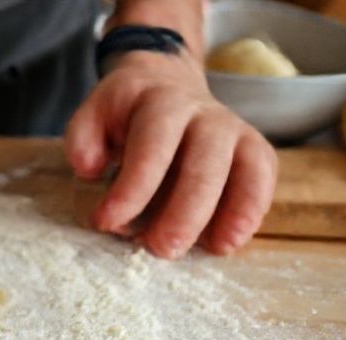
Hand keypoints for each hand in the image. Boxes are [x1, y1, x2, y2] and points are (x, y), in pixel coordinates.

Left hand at [65, 50, 277, 257]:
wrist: (166, 83)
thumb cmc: (126, 114)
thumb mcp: (93, 114)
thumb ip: (82, 139)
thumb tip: (90, 169)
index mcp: (160, 103)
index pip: (152, 146)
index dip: (132, 188)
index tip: (107, 222)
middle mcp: (204, 113)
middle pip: (204, 163)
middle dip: (184, 212)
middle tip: (160, 249)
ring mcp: (234, 130)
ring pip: (244, 169)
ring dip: (229, 214)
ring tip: (212, 250)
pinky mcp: (253, 149)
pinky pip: (262, 178)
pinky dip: (252, 211)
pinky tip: (229, 242)